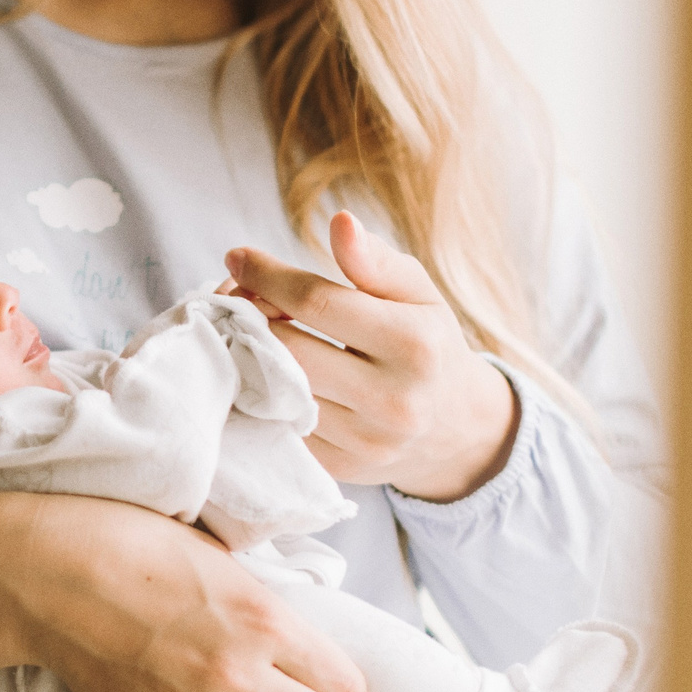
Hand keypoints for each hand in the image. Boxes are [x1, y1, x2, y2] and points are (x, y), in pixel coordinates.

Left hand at [225, 211, 520, 501]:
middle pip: (290, 350)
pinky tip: (259, 370)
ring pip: (278, 392)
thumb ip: (375, 260)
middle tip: (238, 297)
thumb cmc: (426, 343)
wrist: (453, 426)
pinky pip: (279, 426)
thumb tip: (340, 222)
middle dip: (252, 316)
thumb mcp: (416, 293)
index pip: (318, 303)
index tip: (238, 257)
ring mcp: (366, 442)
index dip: (268, 276)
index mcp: (415, 344)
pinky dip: (259, 394)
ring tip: (246, 329)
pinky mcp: (340, 469)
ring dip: (247, 355)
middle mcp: (394, 399)